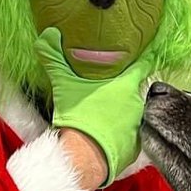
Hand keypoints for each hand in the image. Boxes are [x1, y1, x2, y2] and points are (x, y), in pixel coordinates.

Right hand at [34, 27, 150, 187]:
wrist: (84, 156)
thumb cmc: (79, 118)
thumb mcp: (63, 84)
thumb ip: (55, 58)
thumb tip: (46, 34)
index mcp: (126, 85)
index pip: (142, 65)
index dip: (142, 58)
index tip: (143, 53)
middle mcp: (137, 102)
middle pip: (135, 89)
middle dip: (124, 88)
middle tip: (109, 88)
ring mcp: (138, 124)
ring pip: (133, 112)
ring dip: (122, 111)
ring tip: (104, 112)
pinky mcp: (136, 144)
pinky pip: (130, 133)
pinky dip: (121, 132)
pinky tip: (106, 132)